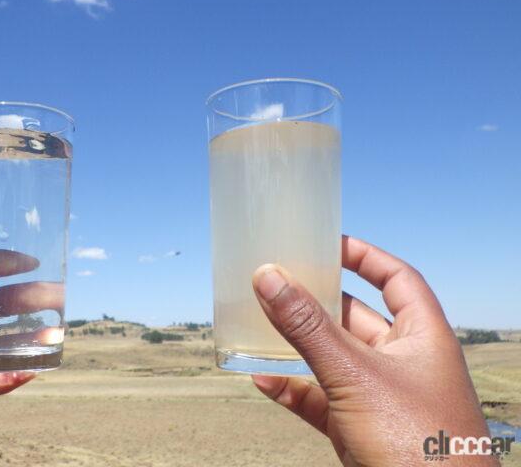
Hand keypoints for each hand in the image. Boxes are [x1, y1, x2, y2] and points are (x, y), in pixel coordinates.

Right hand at [251, 236, 497, 466]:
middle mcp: (404, 362)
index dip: (364, 256)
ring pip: (333, 360)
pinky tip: (262, 379)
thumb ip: (307, 327)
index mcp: (423, 337)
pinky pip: (321, 401)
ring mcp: (381, 399)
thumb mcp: (354, 374)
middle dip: (316, 301)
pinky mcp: (361, 431)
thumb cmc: (415, 440)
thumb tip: (268, 275)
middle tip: (277, 281)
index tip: (326, 242)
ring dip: (297, 346)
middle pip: (356, 317)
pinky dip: (294, 390)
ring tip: (258, 323)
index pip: (396, 279)